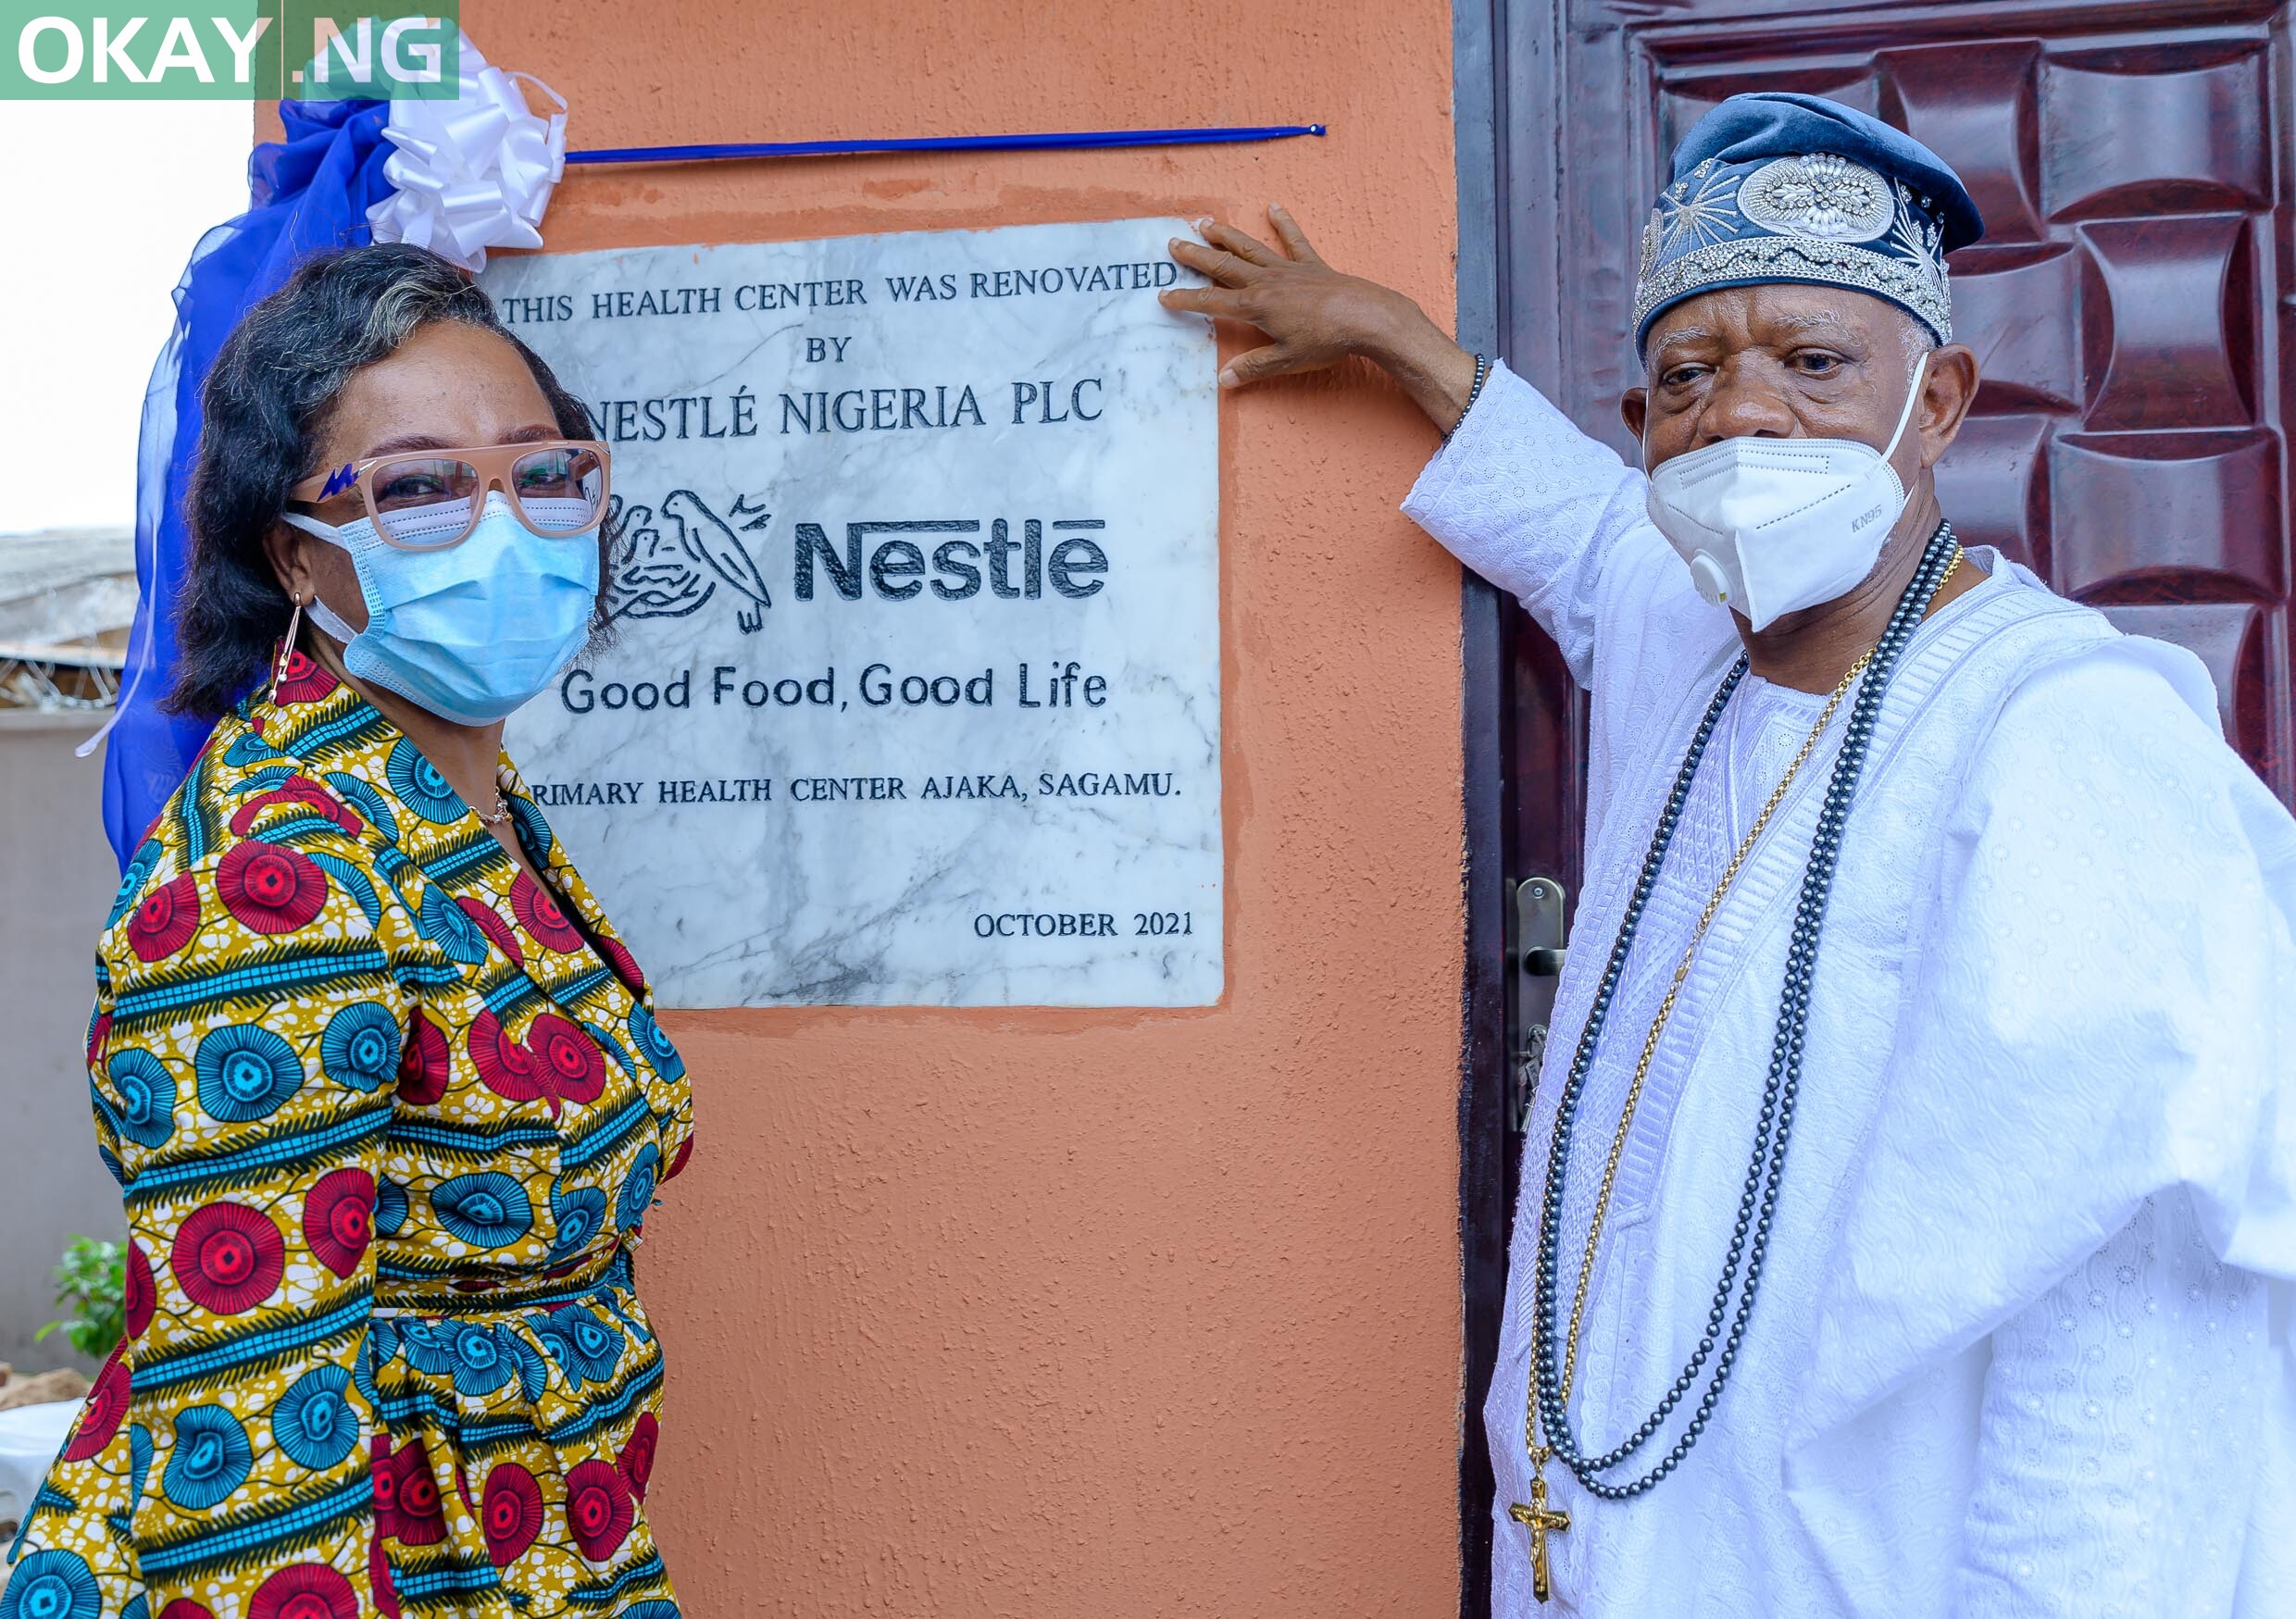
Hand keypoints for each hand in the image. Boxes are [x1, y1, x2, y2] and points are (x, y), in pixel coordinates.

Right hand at [1161, 205, 1479, 428]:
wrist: (1366, 317)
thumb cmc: (1326, 341)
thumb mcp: (1286, 360)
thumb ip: (1252, 368)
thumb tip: (1223, 381)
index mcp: (1256, 306)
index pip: (1212, 303)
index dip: (1186, 301)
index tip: (1162, 297)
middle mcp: (1267, 281)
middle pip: (1224, 266)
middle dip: (1196, 256)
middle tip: (1172, 243)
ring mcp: (1288, 269)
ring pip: (1250, 248)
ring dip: (1226, 235)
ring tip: (1204, 223)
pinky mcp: (1311, 264)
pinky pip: (1294, 240)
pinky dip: (1283, 223)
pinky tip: (1273, 207)